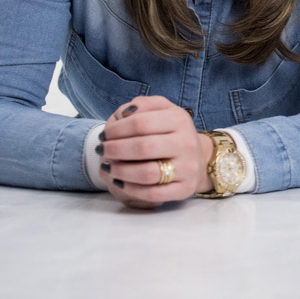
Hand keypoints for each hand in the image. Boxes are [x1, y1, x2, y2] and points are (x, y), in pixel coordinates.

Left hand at [98, 96, 212, 207]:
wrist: (197, 159)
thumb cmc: (171, 133)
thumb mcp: (164, 110)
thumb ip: (144, 104)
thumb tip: (125, 113)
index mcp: (180, 119)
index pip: (141, 123)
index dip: (116, 129)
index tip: (104, 134)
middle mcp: (187, 143)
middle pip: (143, 147)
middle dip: (114, 150)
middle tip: (101, 150)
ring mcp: (188, 167)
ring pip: (147, 173)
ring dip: (119, 171)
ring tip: (107, 166)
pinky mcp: (185, 188)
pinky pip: (153, 193)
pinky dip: (131, 189)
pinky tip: (119, 181)